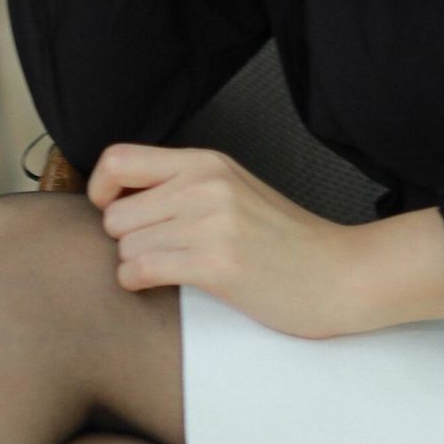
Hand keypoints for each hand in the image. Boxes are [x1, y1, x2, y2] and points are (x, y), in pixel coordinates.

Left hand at [85, 141, 369, 338]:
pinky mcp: (216, 263)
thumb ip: (184, 185)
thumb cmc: (286, 241)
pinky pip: (140, 269)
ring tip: (171, 269)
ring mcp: (211, 222)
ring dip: (137, 264)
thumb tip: (120, 197)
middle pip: (116, 214)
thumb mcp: (234, 190)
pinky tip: (161, 284)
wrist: (341, 272)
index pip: (118, 159)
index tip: (114, 210)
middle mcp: (205, 184)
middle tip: (156, 251)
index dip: (102, 189)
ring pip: (125, 245)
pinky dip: (139, 283)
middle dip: (126, 240)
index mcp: (207, 162)